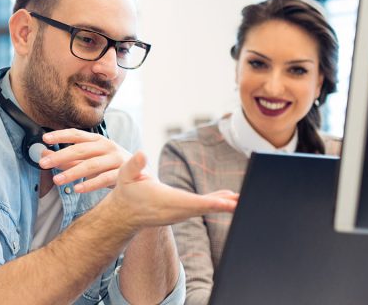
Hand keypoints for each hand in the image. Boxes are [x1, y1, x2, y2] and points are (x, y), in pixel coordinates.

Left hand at [38, 128, 130, 192]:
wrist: (143, 178)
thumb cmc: (112, 167)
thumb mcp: (90, 161)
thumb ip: (69, 160)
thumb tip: (44, 156)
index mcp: (98, 140)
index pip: (77, 135)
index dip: (61, 135)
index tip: (44, 139)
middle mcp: (107, 146)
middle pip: (81, 149)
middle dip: (61, 156)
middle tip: (43, 164)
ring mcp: (116, 159)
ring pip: (91, 164)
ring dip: (72, 172)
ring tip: (56, 180)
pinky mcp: (124, 173)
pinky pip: (105, 179)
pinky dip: (90, 184)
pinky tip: (77, 189)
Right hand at [107, 151, 237, 227]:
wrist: (124, 213)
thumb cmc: (126, 191)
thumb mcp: (125, 175)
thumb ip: (134, 165)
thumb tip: (142, 153)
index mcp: (164, 201)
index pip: (191, 202)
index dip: (210, 202)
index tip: (227, 203)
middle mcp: (175, 211)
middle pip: (203, 208)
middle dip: (223, 205)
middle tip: (243, 202)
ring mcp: (179, 213)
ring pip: (204, 208)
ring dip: (223, 204)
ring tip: (240, 199)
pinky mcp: (181, 211)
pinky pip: (201, 207)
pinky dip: (215, 202)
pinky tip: (228, 199)